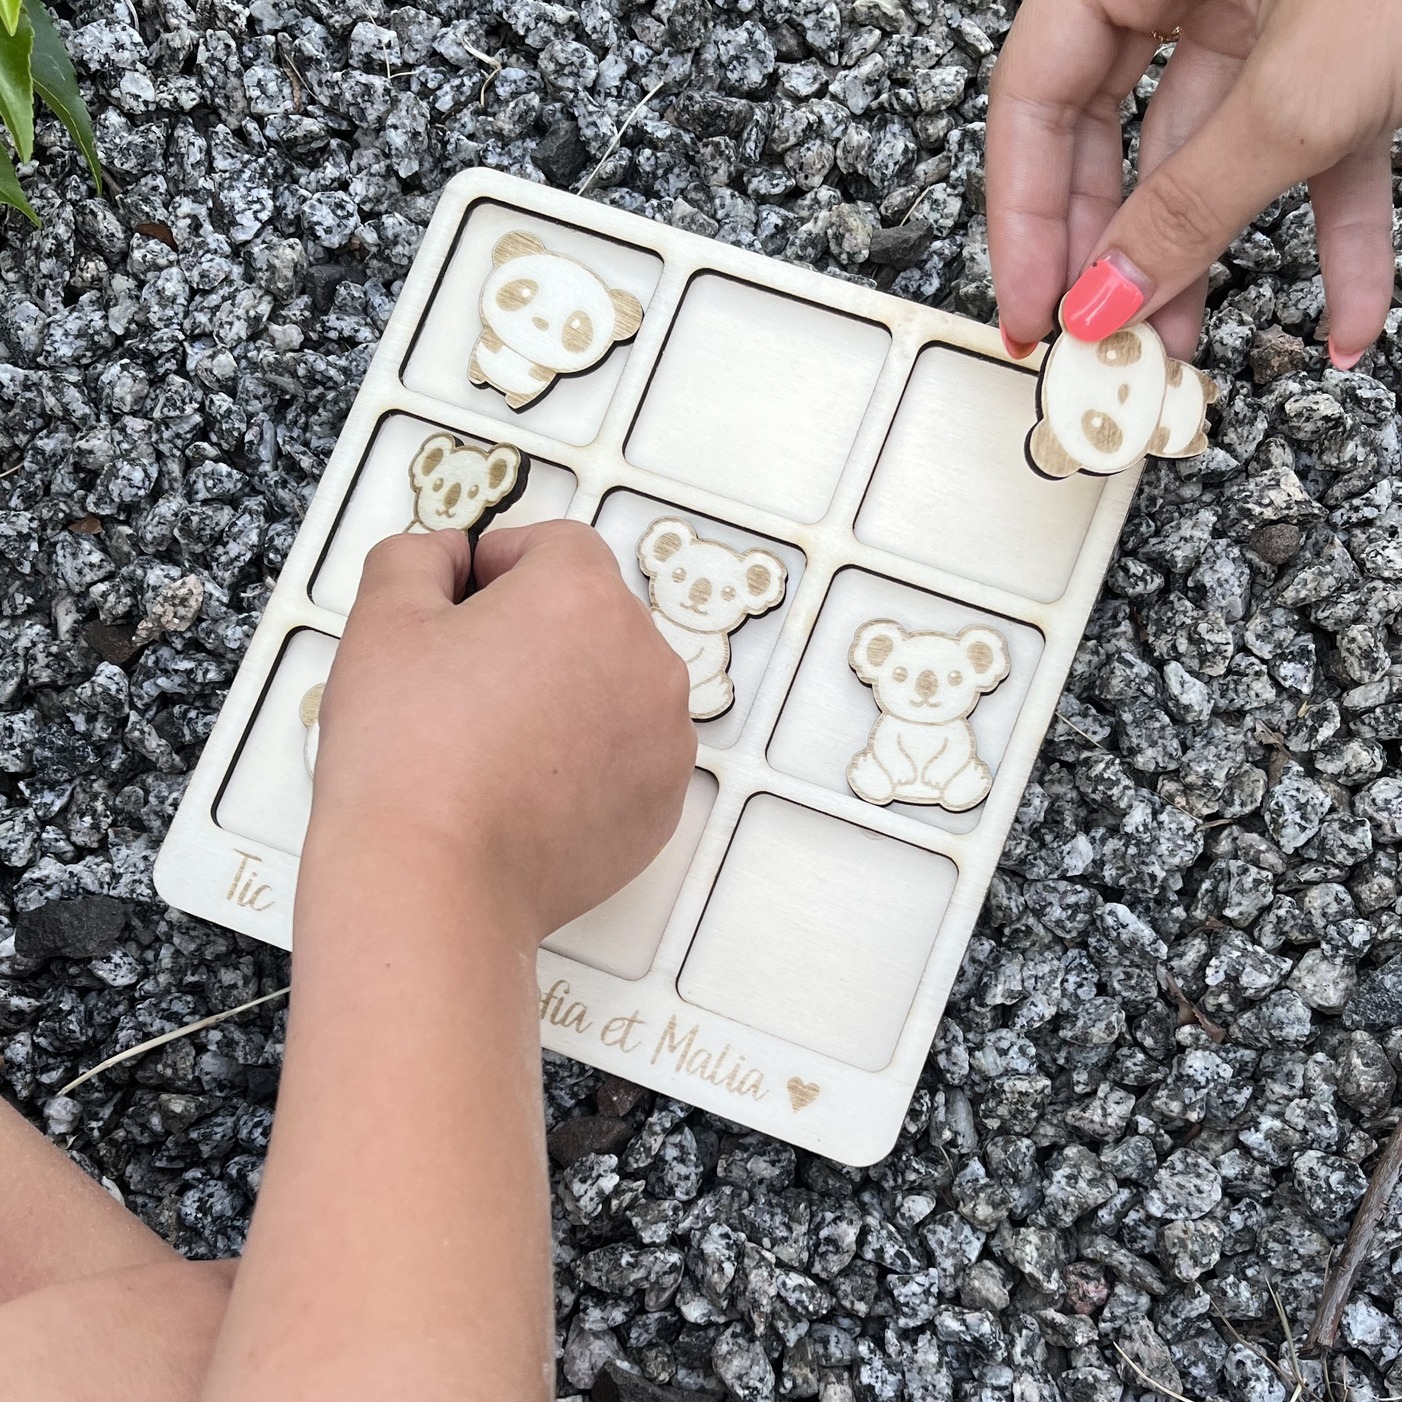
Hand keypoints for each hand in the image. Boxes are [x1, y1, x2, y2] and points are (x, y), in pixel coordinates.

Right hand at [309, 521, 695, 939]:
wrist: (432, 882)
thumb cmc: (406, 755)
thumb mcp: (383, 619)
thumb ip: (417, 558)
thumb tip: (449, 557)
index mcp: (585, 597)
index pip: (557, 545)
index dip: (501, 566)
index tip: (463, 605)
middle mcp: (645, 659)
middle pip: (593, 617)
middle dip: (536, 633)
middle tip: (467, 681)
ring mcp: (663, 738)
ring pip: (614, 686)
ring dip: (567, 695)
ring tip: (495, 742)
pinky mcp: (661, 803)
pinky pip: (627, 756)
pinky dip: (588, 759)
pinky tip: (526, 788)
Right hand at [987, 0, 1401, 363]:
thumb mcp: (1305, 82)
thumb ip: (1192, 199)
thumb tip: (1109, 293)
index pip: (1035, 100)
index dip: (1021, 219)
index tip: (1035, 315)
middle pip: (1115, 137)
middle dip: (1115, 256)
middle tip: (1105, 346)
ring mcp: (1277, 9)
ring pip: (1214, 157)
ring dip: (1210, 265)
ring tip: (1194, 355)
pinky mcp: (1353, 46)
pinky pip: (1320, 155)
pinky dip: (1334, 239)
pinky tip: (1341, 317)